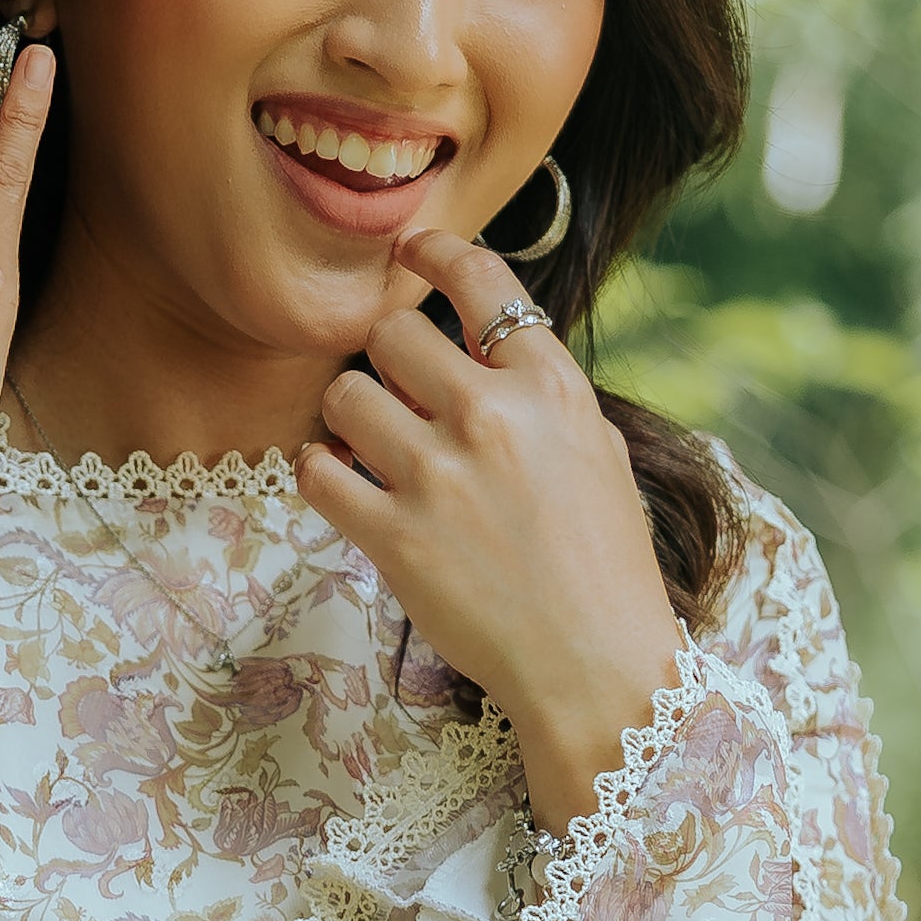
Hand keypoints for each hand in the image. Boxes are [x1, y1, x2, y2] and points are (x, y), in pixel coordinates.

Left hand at [296, 222, 680, 832]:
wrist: (595, 664)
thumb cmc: (604, 565)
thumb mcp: (596, 453)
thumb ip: (539, 393)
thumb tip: (482, 349)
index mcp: (551, 388)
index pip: (480, 281)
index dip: (434, 255)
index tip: (411, 255)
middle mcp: (492, 418)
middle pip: (392, 333)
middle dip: (386, 356)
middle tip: (396, 390)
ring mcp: (437, 476)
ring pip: (345, 393)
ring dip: (348, 414)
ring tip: (369, 443)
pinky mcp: (393, 537)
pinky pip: (316, 471)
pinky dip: (321, 472)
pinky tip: (345, 484)